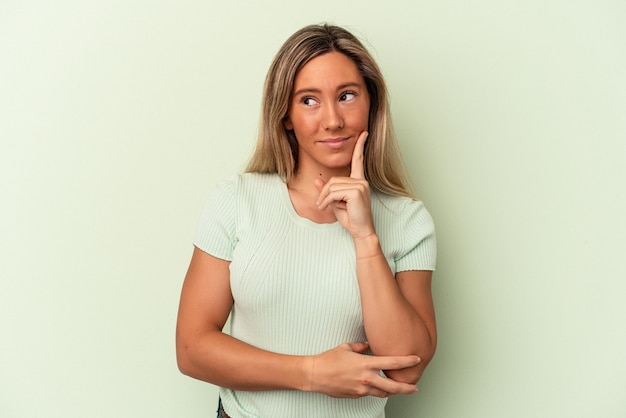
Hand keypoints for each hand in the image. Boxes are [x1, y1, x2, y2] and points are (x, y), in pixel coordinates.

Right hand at [303, 342, 419, 397]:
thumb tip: (368, 346)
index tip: (416, 359)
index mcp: (366, 364)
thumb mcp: (346, 347)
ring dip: (392, 391)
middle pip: (394, 386)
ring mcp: (361, 389)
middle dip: (407, 387)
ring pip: (384, 393)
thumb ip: (361, 346)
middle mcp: (366, 378)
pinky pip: (370, 394)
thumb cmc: (328, 360)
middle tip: (414, 387)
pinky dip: (376, 391)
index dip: (407, 361)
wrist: (315, 375)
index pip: (392, 363)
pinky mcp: (356, 396)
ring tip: (398, 388)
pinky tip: (377, 387)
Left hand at [315, 132, 374, 238]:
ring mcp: (360, 185)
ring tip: (324, 208)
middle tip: (321, 205)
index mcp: (359, 181)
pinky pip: (333, 192)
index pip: (358, 160)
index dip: (360, 146)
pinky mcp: (356, 191)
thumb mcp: (335, 202)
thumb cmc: (351, 218)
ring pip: (332, 186)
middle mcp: (361, 181)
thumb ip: (327, 190)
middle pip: (333, 180)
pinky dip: (326, 200)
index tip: (364, 133)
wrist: (361, 231)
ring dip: (324, 198)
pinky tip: (327, 207)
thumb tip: (317, 180)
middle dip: (324, 193)